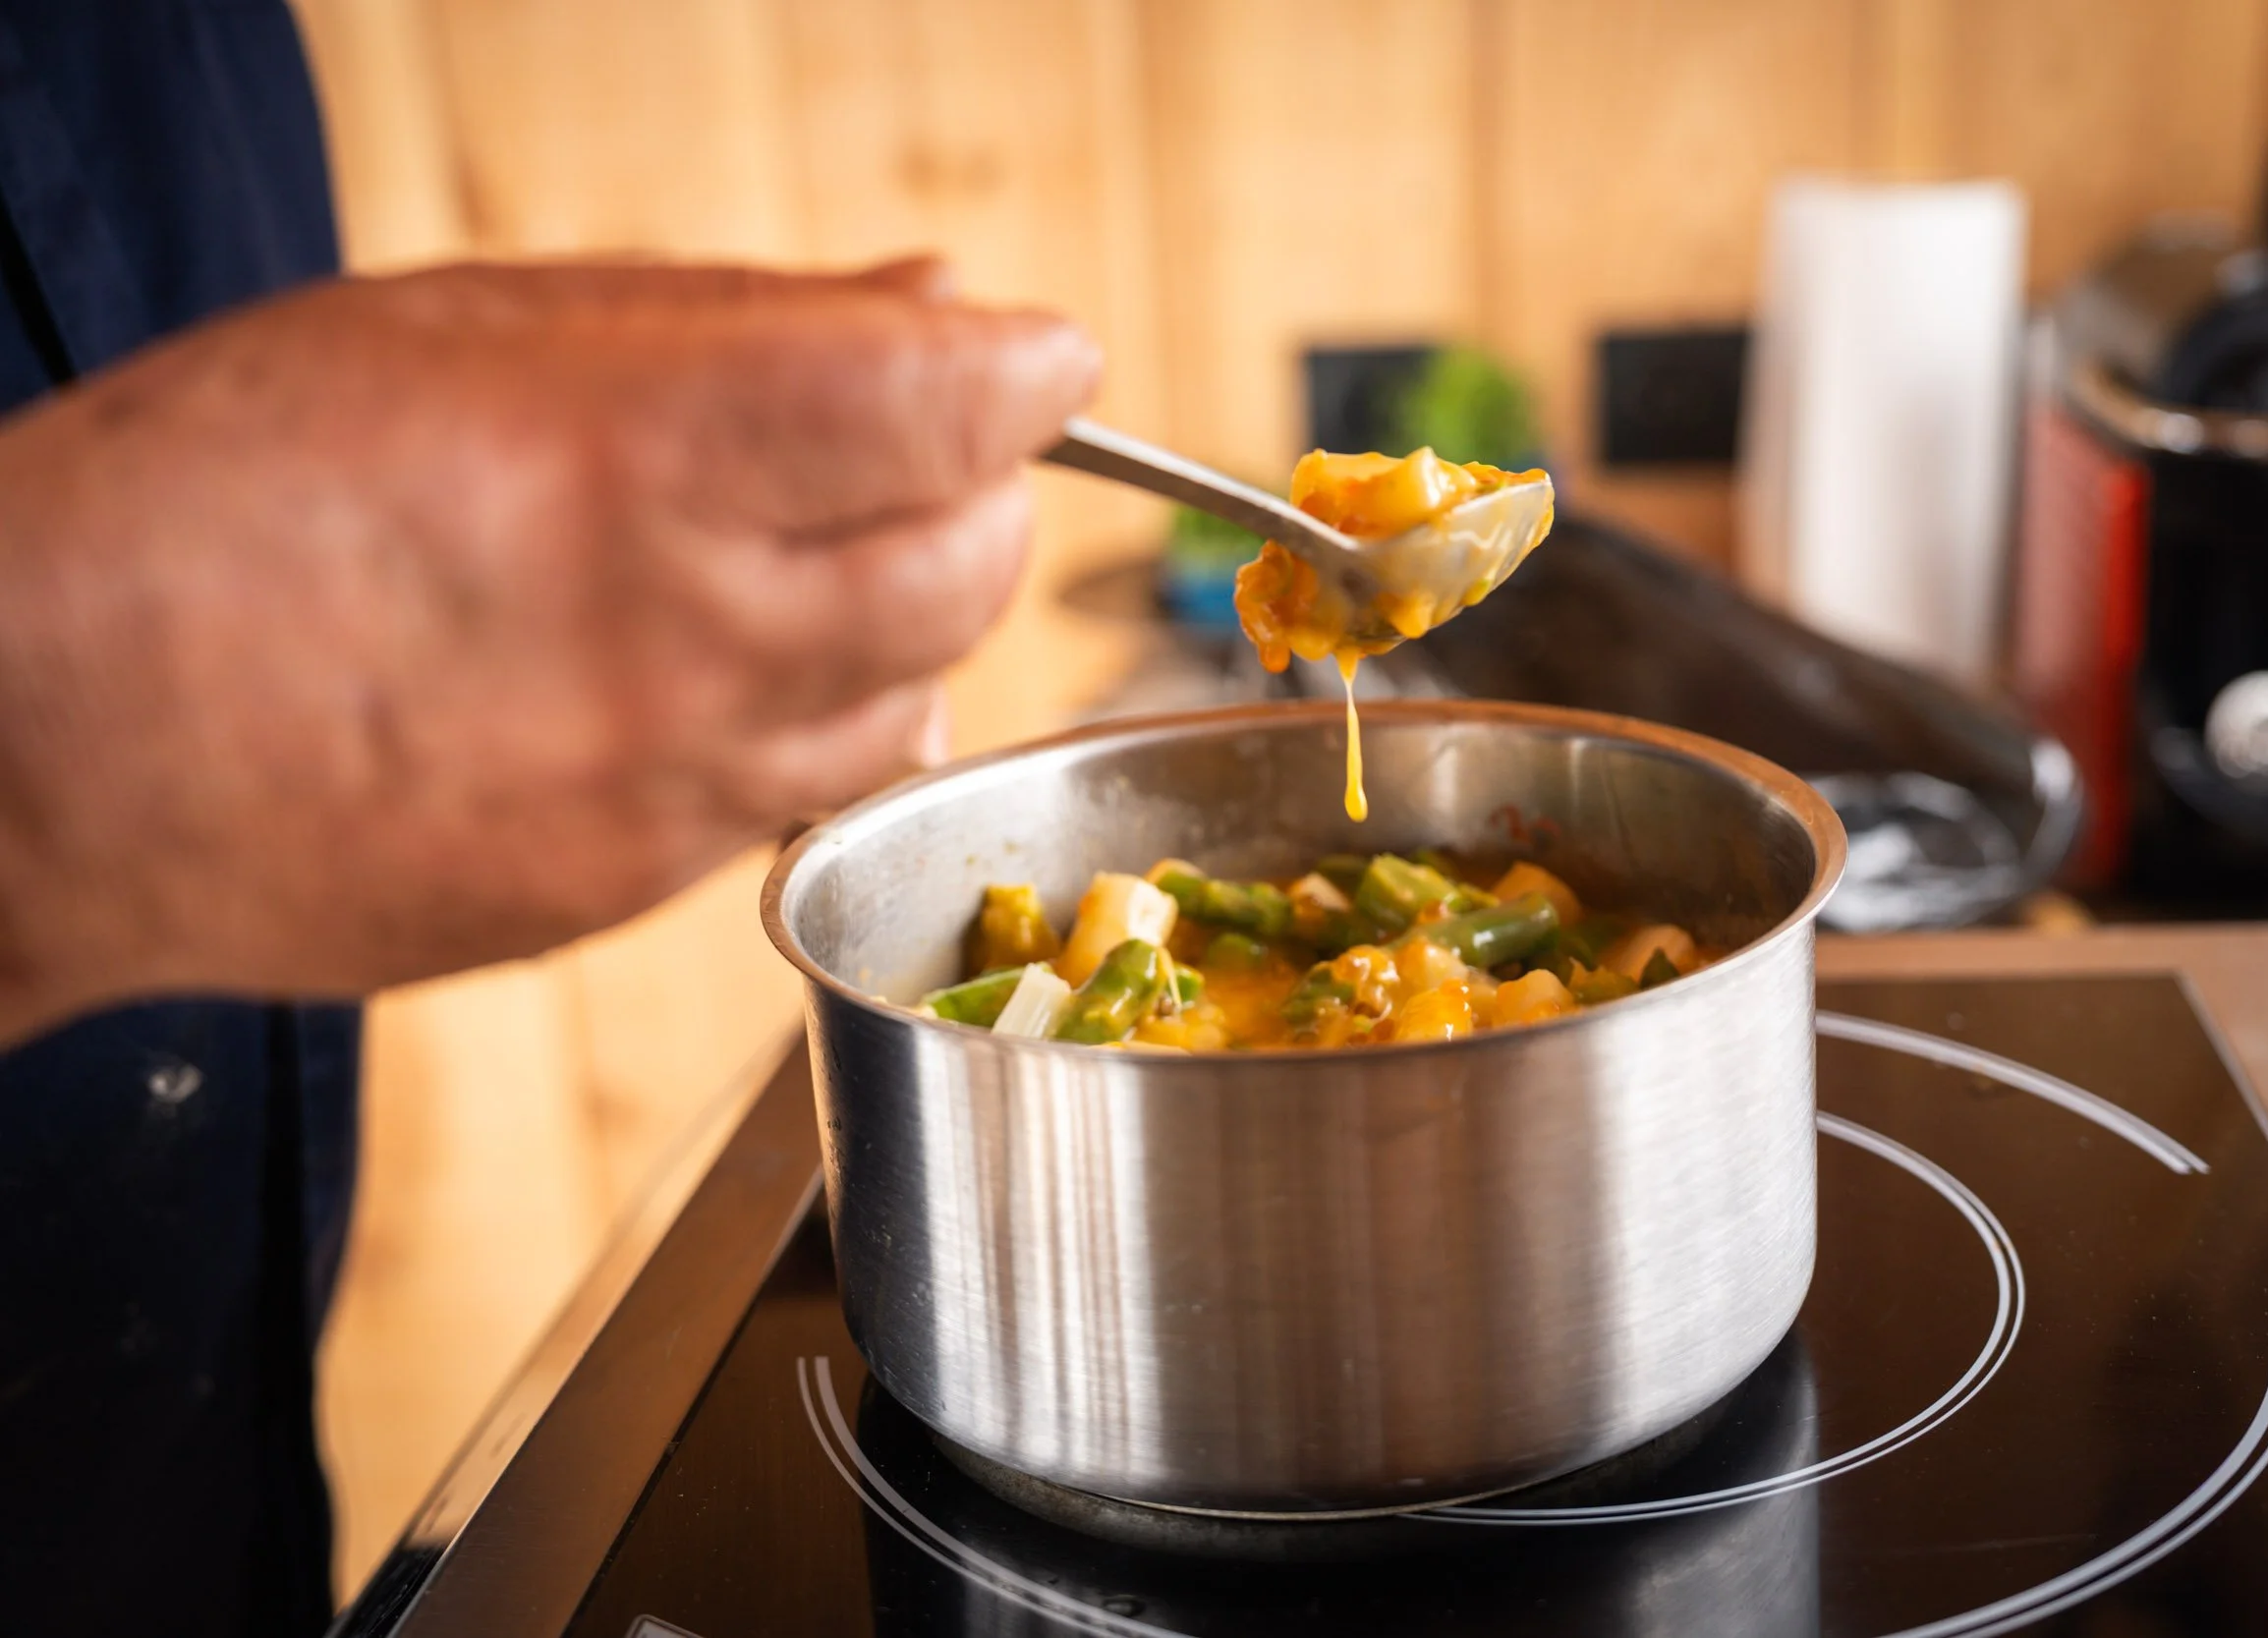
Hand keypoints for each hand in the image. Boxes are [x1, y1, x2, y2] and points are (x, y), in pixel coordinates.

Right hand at [0, 258, 1097, 1042]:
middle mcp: (689, 636)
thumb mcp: (459, 325)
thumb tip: (935, 308)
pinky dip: (822, 727)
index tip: (1038, 354)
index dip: (1031, 369)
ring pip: (923, 702)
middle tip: (920, 449)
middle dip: (985, 492)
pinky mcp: (632, 887)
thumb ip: (731, 319)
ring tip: (811, 564)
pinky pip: (808, 801)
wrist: (55, 741)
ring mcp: (670, 785)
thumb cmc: (218, 492)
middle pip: (974, 566)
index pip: (956, 406)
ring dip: (917, 621)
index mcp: (648, 453)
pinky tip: (734, 677)